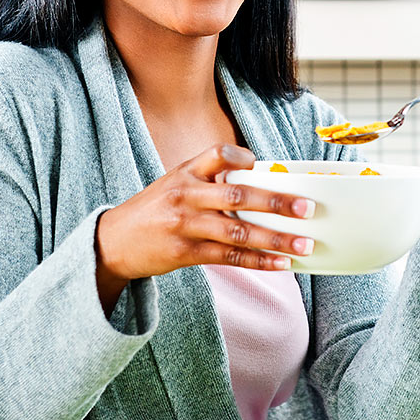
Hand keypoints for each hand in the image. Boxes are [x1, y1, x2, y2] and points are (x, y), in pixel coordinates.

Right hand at [94, 144, 314, 312]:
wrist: (112, 242)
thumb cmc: (155, 209)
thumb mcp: (175, 183)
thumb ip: (211, 180)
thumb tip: (260, 181)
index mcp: (186, 172)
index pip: (217, 154)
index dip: (242, 157)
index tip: (263, 164)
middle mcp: (186, 196)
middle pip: (237, 196)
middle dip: (276, 203)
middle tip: (307, 208)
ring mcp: (185, 226)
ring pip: (238, 232)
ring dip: (275, 239)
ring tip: (304, 245)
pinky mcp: (185, 253)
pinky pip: (228, 257)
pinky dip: (258, 261)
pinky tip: (280, 264)